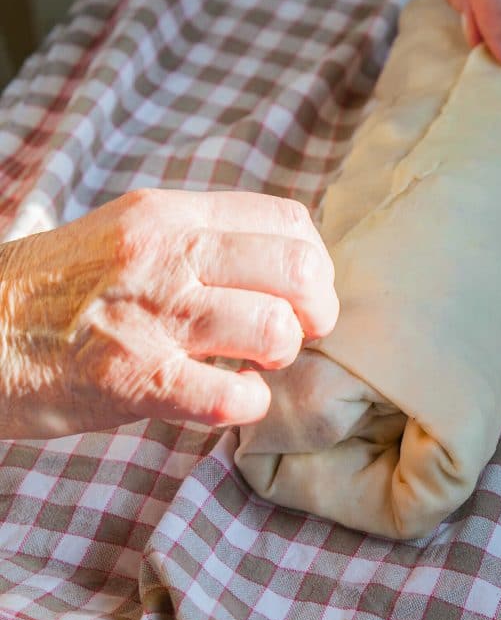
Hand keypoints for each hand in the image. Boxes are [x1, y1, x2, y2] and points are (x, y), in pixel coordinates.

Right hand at [0, 189, 336, 439]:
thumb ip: (203, 236)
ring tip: (257, 364)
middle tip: (301, 331)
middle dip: (318, 310)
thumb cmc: (63, 285)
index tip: (306, 290)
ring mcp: (151, 317)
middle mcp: (168, 254)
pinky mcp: (132, 381)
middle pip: (296, 270)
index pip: (287, 219)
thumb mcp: (132, 230)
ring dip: (281, 356)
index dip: (316, 260)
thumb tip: (281, 259)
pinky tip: (231, 400)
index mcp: (172, 214)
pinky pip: (227, 398)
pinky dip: (246, 405)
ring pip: (273, 330)